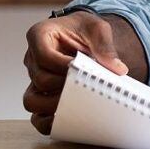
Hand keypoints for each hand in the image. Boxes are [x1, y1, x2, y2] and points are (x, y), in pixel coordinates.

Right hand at [22, 12, 133, 134]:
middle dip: (64, 85)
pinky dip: (48, 121)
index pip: (44, 55)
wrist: (83, 35)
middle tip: (85, 86)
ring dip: (53, 105)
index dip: (63, 66)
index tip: (82, 68)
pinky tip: (67, 118)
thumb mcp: (97, 28)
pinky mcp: (40, 94)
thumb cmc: (84, 29)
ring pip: (32, 100)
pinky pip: (36, 115)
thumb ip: (105, 45)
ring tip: (77, 103)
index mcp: (40, 36)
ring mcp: (34, 78)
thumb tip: (117, 69)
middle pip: (40, 79)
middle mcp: (33, 59)